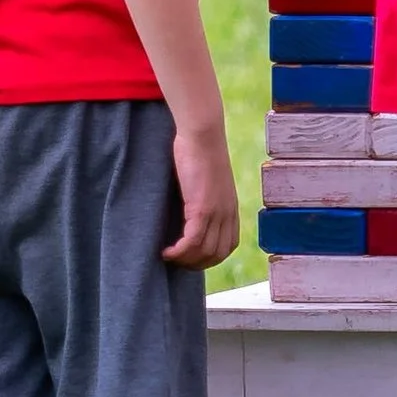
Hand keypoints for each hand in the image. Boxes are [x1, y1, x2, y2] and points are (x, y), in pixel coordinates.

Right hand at [164, 122, 240, 268]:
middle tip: (176, 261)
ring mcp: (216, 212)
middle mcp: (227, 213)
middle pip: (216, 254)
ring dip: (184, 261)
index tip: (190, 256)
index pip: (228, 246)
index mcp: (231, 207)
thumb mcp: (206, 178)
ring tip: (168, 256)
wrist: (202, 132)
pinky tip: (165, 251)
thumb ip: (203, 195)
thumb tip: (189, 206)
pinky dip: (178, 252)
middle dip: (196, 264)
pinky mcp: (202, 208)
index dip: (210, 257)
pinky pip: (191, 242)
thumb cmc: (199, 149)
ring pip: (203, 252)